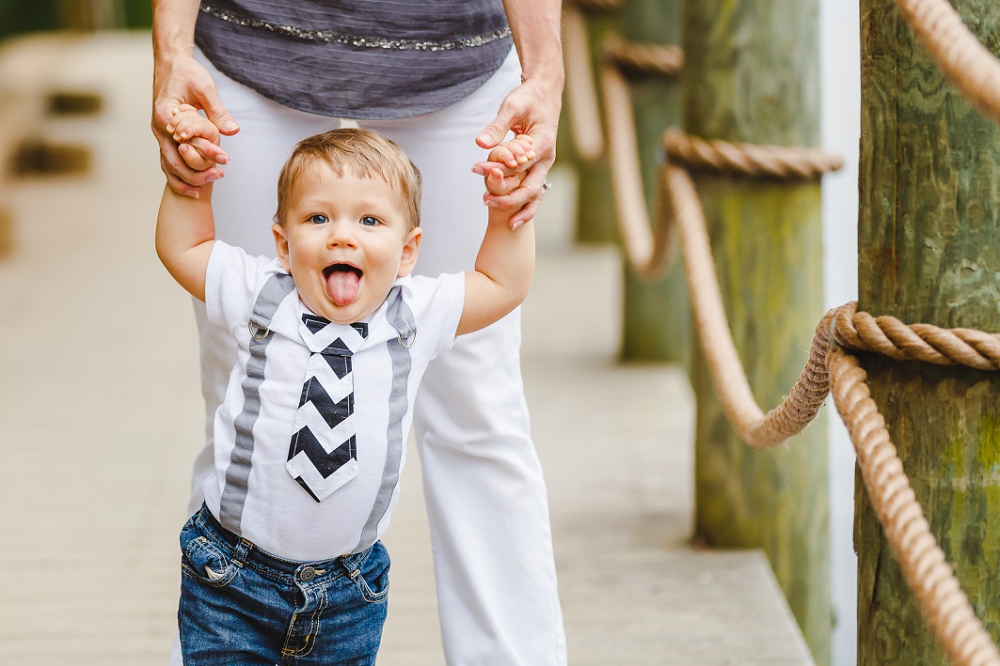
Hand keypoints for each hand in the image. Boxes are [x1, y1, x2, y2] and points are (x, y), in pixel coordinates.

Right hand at [151, 54, 238, 197]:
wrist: (171, 63)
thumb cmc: (187, 73)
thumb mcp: (206, 89)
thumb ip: (218, 112)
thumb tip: (234, 131)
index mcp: (165, 116)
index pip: (184, 144)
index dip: (204, 155)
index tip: (224, 160)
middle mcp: (159, 128)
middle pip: (172, 162)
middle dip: (195, 175)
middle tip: (219, 177)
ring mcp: (160, 133)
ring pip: (168, 166)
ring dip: (185, 180)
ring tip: (205, 190)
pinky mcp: (164, 136)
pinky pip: (168, 161)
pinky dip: (179, 175)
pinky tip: (194, 186)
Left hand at [472, 76, 561, 225]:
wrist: (546, 92)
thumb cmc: (528, 98)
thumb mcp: (511, 108)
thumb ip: (497, 128)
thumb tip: (480, 144)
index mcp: (541, 144)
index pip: (517, 165)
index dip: (496, 170)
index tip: (475, 169)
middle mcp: (546, 158)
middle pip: (530, 188)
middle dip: (508, 199)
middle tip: (484, 200)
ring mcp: (545, 164)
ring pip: (536, 195)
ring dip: (521, 208)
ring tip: (506, 224)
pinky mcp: (540, 166)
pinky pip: (535, 191)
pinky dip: (526, 206)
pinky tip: (513, 218)